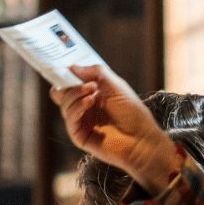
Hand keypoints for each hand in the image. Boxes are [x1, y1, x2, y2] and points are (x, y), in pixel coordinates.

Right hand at [50, 64, 178, 193]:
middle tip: (89, 84)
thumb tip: (72, 66)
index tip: (68, 68)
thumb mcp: (116, 85)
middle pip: (62, 94)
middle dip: (71, 86)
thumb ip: (96, 73)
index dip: (67, 76)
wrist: (141, 138)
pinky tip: (90, 103)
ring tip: (93, 93)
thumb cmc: (133, 113)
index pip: (69, 84)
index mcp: (90, 95)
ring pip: (64, 105)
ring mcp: (80, 122)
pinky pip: (70, 120)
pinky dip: (77, 108)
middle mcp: (83, 109)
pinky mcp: (79, 136)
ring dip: (76, 95)